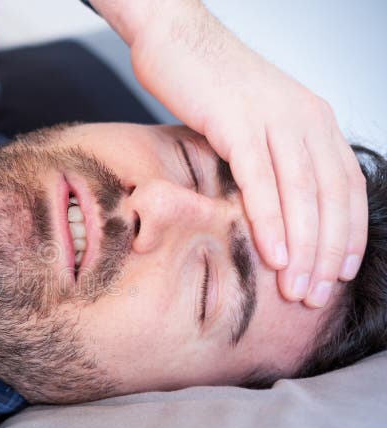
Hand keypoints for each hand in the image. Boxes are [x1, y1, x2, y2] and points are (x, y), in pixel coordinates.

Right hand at [92, 0, 367, 306]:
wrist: (173, 38)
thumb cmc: (206, 84)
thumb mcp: (252, 121)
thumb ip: (271, 157)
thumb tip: (270, 205)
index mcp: (314, 119)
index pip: (346, 187)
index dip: (348, 235)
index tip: (338, 274)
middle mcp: (305, 117)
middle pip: (329, 197)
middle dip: (326, 253)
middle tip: (315, 295)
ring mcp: (273, 117)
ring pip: (301, 194)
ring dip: (303, 248)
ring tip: (297, 289)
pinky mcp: (237, 120)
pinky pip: (260, 180)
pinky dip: (271, 221)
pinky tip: (272, 254)